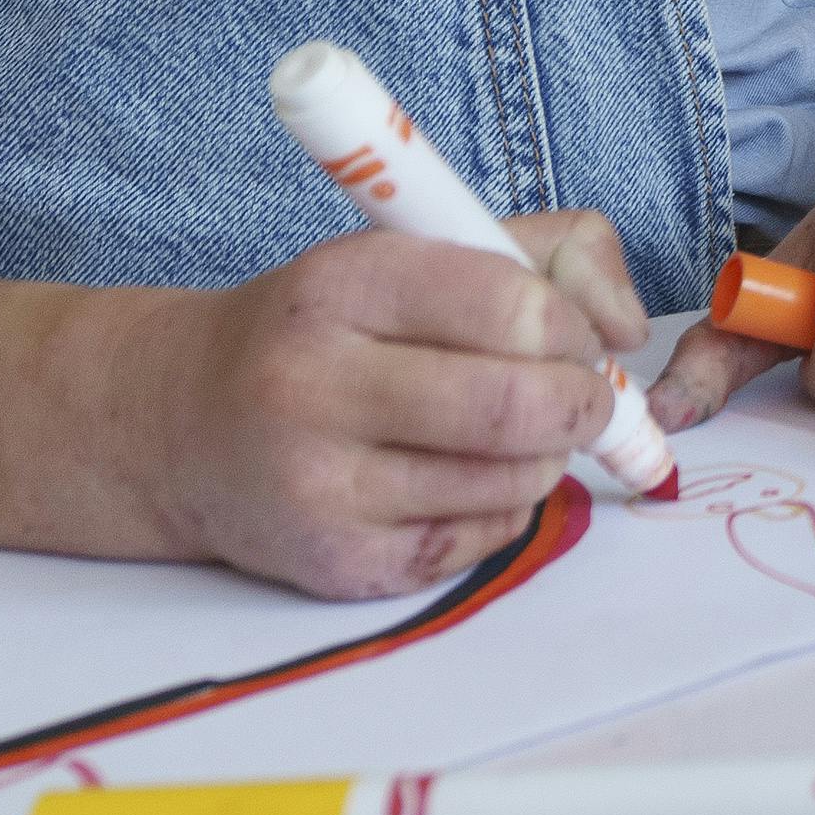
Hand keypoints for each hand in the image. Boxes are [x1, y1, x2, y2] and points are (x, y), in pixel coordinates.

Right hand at [126, 208, 637, 597]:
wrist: (184, 424)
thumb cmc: (329, 329)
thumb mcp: (416, 250)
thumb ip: (549, 253)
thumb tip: (630, 330)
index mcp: (337, 287)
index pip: (508, 304)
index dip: (569, 325)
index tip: (569, 335)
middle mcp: (313, 386)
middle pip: (516, 407)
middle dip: (582, 402)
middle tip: (580, 395)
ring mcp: (319, 487)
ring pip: (511, 481)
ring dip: (547, 457)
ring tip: (515, 432)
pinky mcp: (338, 564)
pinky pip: (481, 541)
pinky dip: (503, 507)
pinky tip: (463, 477)